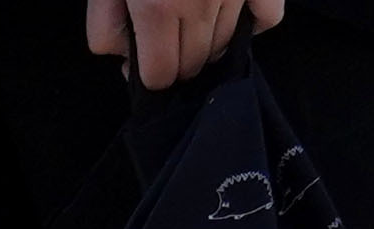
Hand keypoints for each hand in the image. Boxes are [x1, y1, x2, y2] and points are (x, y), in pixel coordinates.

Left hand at [83, 0, 280, 90]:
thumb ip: (105, 29)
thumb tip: (125, 65)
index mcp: (156, 6)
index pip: (159, 77)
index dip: (149, 74)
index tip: (145, 58)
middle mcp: (200, 2)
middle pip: (193, 65)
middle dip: (177, 60)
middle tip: (167, 35)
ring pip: (226, 45)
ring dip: (209, 41)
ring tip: (193, 15)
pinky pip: (268, 18)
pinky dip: (254, 22)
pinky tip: (234, 13)